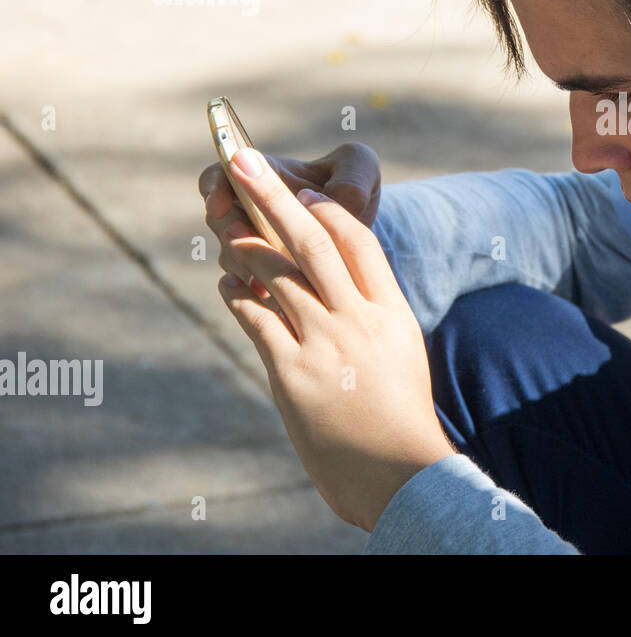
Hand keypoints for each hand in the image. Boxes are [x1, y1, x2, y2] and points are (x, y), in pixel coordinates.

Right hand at [200, 142, 381, 299]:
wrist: (362, 234)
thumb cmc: (355, 188)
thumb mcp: (361, 170)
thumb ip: (350, 180)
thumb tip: (337, 204)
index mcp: (268, 176)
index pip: (219, 176)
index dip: (214, 189)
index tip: (220, 205)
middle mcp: (253, 211)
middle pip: (220, 222)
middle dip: (230, 234)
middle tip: (244, 242)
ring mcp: (258, 247)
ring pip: (233, 258)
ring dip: (245, 266)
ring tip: (266, 275)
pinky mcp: (269, 279)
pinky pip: (251, 288)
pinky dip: (261, 293)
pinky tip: (278, 301)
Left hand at [215, 147, 454, 531]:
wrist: (399, 473)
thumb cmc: (399, 414)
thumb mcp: (399, 352)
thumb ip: (369, 314)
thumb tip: (331, 283)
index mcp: (390, 311)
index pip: (359, 242)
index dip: (329, 211)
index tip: (305, 191)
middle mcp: (358, 320)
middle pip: (313, 242)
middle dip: (273, 197)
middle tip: (243, 163)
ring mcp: (324, 345)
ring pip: (276, 275)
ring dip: (245, 247)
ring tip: (226, 231)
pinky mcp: (292, 374)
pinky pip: (256, 319)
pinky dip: (236, 295)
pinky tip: (226, 284)